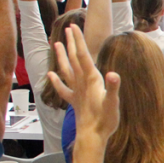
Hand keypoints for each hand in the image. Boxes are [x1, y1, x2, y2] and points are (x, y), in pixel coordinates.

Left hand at [48, 27, 121, 145]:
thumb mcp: (113, 102)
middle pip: (74, 59)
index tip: (74, 27)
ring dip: (61, 57)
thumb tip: (113, 74)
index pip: (83, 55)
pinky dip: (55, 81)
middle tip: (68, 28)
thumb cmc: (105, 119)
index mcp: (91, 79)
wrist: (92, 136)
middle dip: (71, 42)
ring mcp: (76, 91)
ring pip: (66, 70)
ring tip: (55, 44)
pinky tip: (50, 75)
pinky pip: (62, 89)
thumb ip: (113, 87)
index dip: (79, 41)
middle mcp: (82, 82)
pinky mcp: (74, 101)